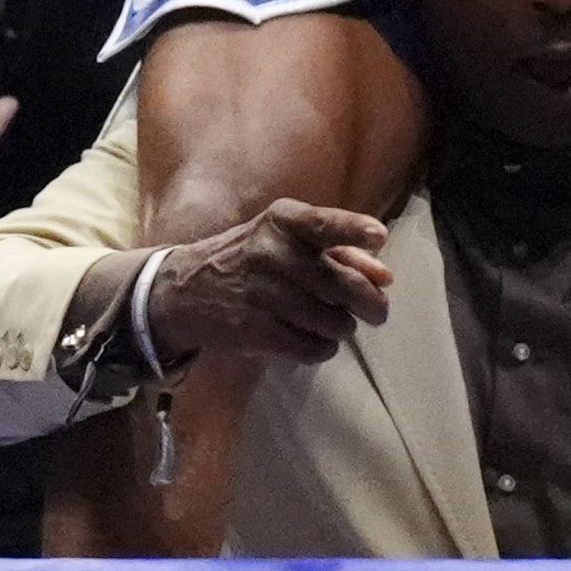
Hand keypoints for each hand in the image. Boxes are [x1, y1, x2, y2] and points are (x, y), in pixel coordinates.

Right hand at [143, 200, 395, 365]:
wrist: (185, 289)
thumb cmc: (250, 257)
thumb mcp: (286, 239)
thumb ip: (339, 251)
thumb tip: (385, 276)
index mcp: (282, 221)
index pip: (323, 224)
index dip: (354, 230)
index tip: (378, 236)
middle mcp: (272, 253)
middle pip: (342, 285)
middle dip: (370, 304)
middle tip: (378, 313)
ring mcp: (262, 293)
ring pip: (332, 322)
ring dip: (342, 327)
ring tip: (333, 323)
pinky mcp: (255, 329)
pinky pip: (311, 347)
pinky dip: (322, 348)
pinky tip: (314, 340)